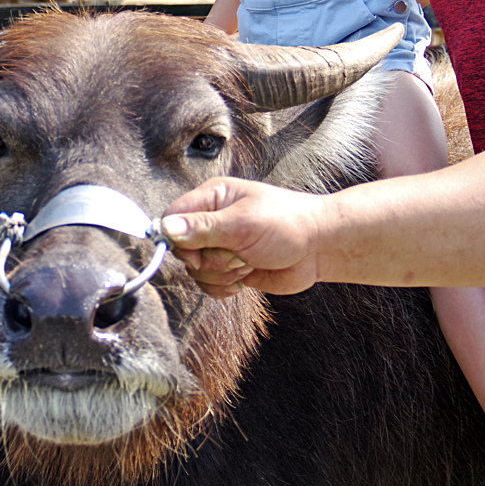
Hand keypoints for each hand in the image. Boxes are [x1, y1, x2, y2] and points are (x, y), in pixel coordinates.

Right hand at [161, 178, 330, 296]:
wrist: (319, 248)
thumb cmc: (287, 224)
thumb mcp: (243, 224)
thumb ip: (203, 228)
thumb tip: (165, 229)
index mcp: (212, 198)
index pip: (172, 217)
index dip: (178, 241)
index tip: (196, 255)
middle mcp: (212, 220)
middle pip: (183, 250)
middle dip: (209, 261)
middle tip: (238, 255)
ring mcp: (221, 245)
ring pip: (196, 271)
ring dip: (221, 274)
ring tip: (248, 262)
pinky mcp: (230, 268)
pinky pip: (209, 284)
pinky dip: (223, 288)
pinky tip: (244, 279)